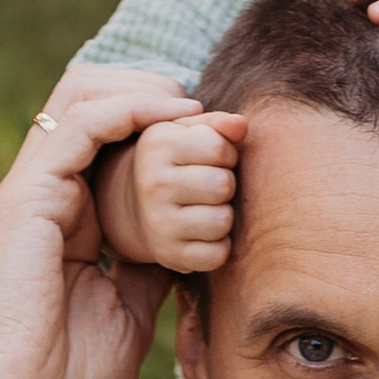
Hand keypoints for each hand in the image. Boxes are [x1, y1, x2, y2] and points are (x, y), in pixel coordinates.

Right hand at [0, 81, 203, 378]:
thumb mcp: (127, 315)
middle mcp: (46, 196)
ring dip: (146, 89)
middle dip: (155, 91)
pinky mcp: (24, 198)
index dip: (164, 124)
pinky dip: (129, 108)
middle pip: (94, 97)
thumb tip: (186, 248)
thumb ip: (147, 272)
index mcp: (68, 221)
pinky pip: (78, 122)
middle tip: (209, 112)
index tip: (222, 137)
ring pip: (82, 91)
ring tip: (194, 108)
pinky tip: (170, 119)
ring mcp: (32, 193)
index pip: (112, 138)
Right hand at [120, 111, 247, 274]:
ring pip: (222, 221)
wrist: (138, 204)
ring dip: (225, 214)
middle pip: (222, 185)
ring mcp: (157, 223)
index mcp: (156, 145)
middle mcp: (151, 184)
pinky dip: (219, 245)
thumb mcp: (190, 132)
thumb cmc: (178, 160)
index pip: (217, 147)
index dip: (226, 152)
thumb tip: (241, 125)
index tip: (214, 158)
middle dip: (227, 183)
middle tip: (212, 184)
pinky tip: (204, 232)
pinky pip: (217, 254)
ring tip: (208, 206)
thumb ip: (218, 124)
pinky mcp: (168, 255)